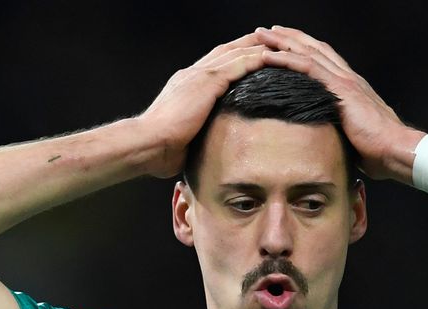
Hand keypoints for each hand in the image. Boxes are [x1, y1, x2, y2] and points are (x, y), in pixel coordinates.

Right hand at [137, 34, 268, 177]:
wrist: (148, 143)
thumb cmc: (160, 149)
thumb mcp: (183, 138)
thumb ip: (196, 134)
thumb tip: (205, 149)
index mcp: (185, 86)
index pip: (213, 65)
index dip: (231, 58)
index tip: (248, 55)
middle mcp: (191, 75)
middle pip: (225, 51)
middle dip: (247, 44)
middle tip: (269, 40)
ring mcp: (199, 76)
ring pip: (235, 53)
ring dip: (257, 47)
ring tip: (279, 45)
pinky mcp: (207, 83)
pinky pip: (238, 64)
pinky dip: (256, 59)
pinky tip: (273, 57)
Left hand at [256, 26, 422, 181]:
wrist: (395, 151)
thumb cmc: (378, 151)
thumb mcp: (351, 137)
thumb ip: (336, 130)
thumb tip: (322, 140)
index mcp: (350, 87)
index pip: (322, 60)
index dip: (302, 49)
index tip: (281, 44)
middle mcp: (347, 78)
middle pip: (313, 49)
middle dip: (288, 38)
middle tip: (265, 31)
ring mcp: (344, 81)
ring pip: (307, 52)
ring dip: (282, 42)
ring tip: (261, 34)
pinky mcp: (341, 90)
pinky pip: (308, 68)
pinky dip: (287, 59)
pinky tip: (269, 55)